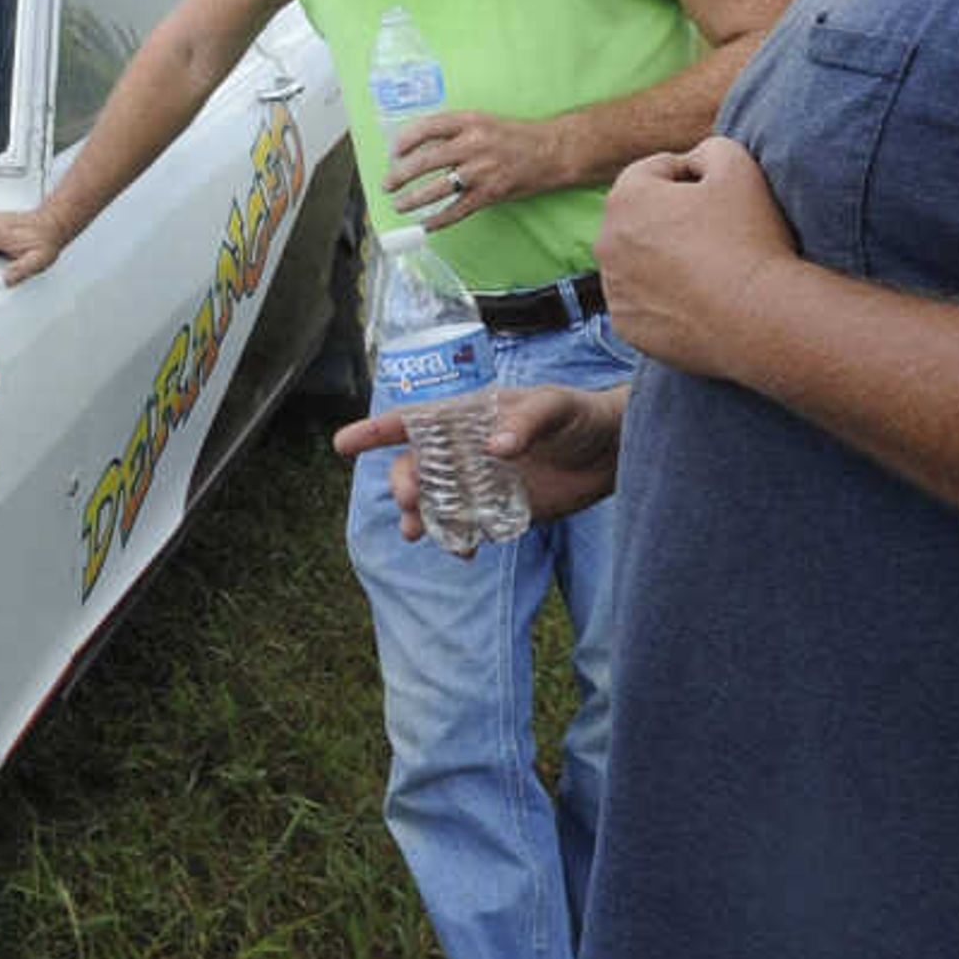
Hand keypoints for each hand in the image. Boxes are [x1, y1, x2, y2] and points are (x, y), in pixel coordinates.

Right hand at [333, 384, 628, 548]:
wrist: (615, 453)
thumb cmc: (582, 415)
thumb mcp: (557, 407)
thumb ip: (527, 421)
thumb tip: (496, 446)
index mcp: (467, 418)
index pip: (413, 423)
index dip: (375, 432)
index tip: (342, 445)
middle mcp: (465, 452)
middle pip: (415, 469)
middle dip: (403, 484)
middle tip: (411, 501)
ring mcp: (479, 484)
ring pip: (434, 504)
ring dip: (421, 519)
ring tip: (419, 534)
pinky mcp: (500, 513)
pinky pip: (467, 530)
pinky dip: (457, 542)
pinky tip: (464, 551)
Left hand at [378, 109, 567, 229]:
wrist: (552, 151)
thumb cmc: (514, 136)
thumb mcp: (483, 123)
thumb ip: (454, 132)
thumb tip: (419, 149)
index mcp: (469, 122)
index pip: (427, 127)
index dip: (405, 140)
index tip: (393, 152)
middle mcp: (473, 144)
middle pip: (425, 160)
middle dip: (400, 175)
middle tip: (387, 184)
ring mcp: (481, 170)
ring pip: (437, 188)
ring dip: (413, 199)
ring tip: (399, 205)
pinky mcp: (490, 193)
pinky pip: (457, 210)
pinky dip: (438, 220)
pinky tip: (425, 224)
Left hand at [595, 134, 799, 376]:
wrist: (760, 318)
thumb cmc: (749, 238)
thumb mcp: (738, 165)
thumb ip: (709, 149)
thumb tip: (694, 160)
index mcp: (625, 198)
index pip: (654, 171)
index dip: (692, 177)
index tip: (721, 198)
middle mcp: (606, 243)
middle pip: (641, 217)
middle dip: (672, 218)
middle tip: (718, 234)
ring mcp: (614, 289)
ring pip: (638, 261)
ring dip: (664, 259)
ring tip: (709, 269)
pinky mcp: (627, 327)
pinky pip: (642, 302)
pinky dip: (663, 298)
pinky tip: (699, 300)